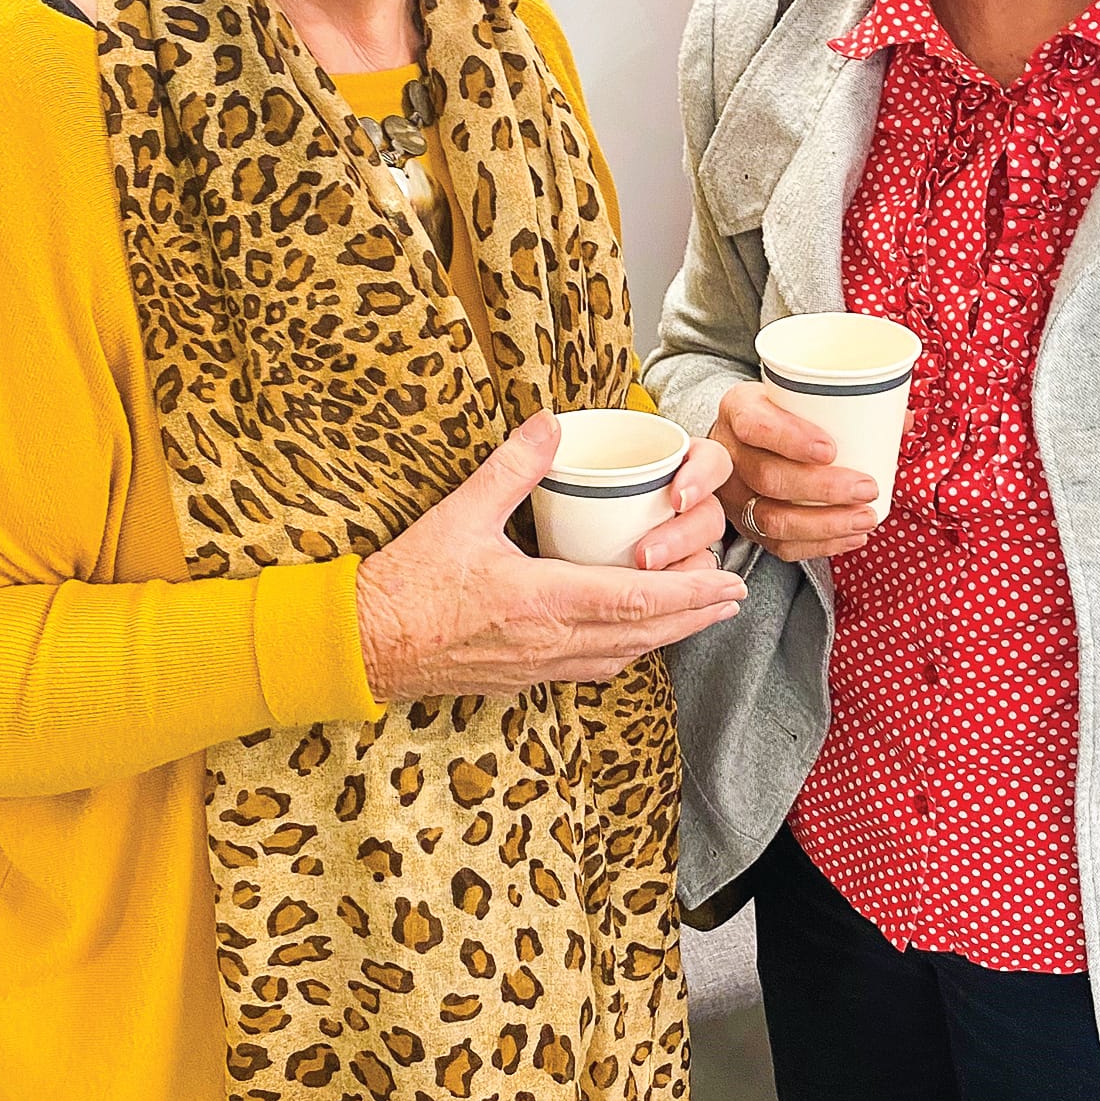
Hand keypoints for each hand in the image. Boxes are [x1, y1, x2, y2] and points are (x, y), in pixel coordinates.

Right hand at [354, 411, 744, 699]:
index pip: (634, 601)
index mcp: (540, 601)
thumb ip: (510, 468)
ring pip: (623, 655)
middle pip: (643, 634)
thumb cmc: (407, 585)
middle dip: (695, 615)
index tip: (729, 583)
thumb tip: (550, 422)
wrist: (364, 646)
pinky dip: (628, 651)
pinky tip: (635, 640)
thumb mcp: (458, 515)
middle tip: (735, 597)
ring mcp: (539, 666)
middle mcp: (550, 642)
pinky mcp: (524, 677)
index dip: (689, 594)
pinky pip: (593, 668)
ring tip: (701, 616)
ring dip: (668, 635)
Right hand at [711, 381, 879, 563]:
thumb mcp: (800, 395)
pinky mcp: (747, 526)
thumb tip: (905, 419)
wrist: (743, 440)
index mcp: (739, 410)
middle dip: (823, 489)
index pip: (755, 425)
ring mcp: (734, 496)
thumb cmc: (782, 413)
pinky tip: (852, 537)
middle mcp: (728, 455)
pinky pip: (779, 546)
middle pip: (768, 477)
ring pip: (772, 519)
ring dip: (826, 524)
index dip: (791, 439)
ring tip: (866, 518)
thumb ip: (851, 404)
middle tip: (867, 488)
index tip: (831, 449)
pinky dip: (820, 546)